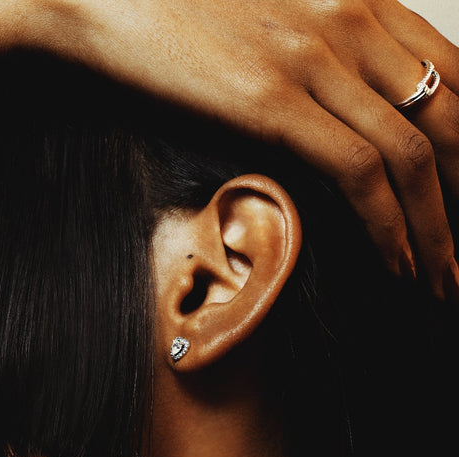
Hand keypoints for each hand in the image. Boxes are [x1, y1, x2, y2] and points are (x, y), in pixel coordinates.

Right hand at [44, 0, 458, 297]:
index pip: (455, 74)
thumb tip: (342, 119)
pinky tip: (397, 265)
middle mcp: (351, 21)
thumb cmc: (176, 14)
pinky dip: (389, 227)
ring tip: (440, 279)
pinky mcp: (273, 102)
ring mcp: (314, 60)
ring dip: (438, 230)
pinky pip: (359, 172)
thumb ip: (322, 55)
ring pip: (416, 153)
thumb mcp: (271, 22)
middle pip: (452, 117)